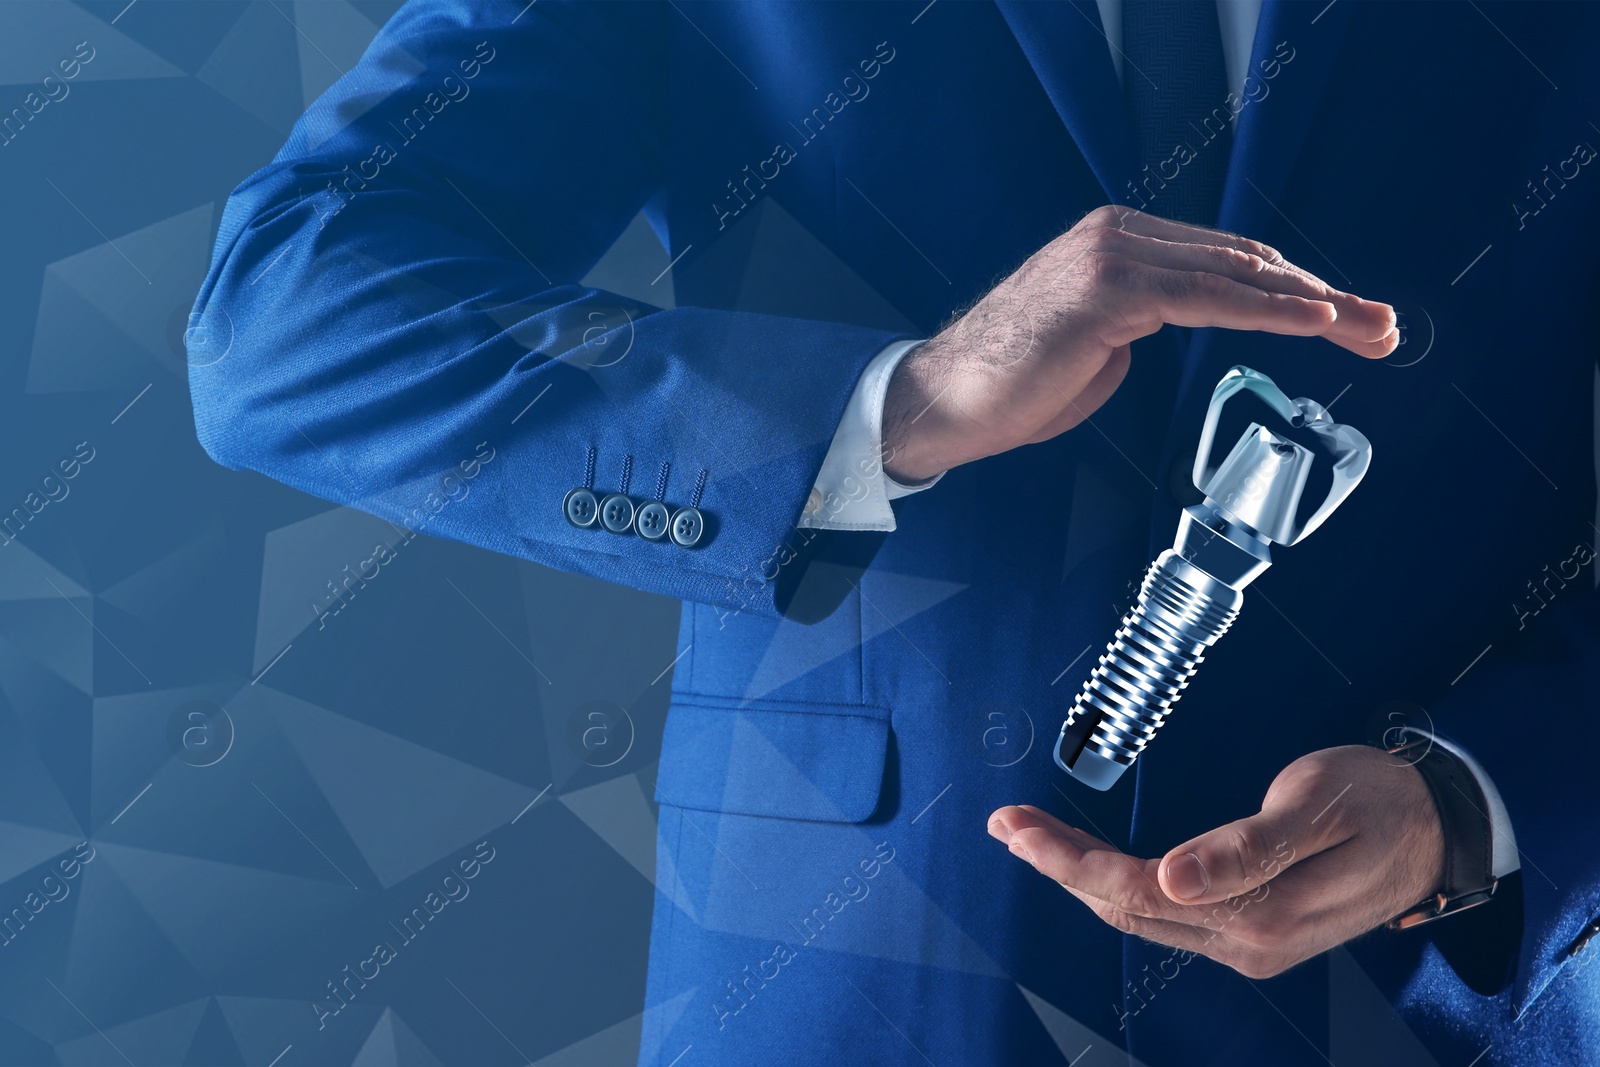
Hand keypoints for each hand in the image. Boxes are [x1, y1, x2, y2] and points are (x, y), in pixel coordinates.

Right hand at [881, 206, 1399, 482]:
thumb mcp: (1097, 344)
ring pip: (1239, 274)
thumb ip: (1142, 321)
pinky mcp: (1109, 288)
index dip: (1293, 292)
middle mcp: (1120, 235)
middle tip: (1382, 325)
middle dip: (1323, 296)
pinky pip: (1209, 298)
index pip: (1227, 261)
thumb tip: (1177, 324)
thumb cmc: (1011, 386)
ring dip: (1316, 304)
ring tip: (1371, 327)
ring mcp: (1113, 255)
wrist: (943, 403)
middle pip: (1246, 261)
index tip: (1346, 321)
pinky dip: (1269, 310)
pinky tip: (1316, 322)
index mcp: (1119, 243)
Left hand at [986, 745, 1445, 979]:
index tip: (1017, 825)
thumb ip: (1247, 848)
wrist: (1437, 831)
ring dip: (1078, 873)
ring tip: (1030, 836)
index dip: (1067, 860)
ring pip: (1137, 911)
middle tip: (1006, 823)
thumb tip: (1173, 878)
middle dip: (1057, 864)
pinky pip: (1162, 911)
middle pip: (1123, 905)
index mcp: (1256, 912)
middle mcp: (1241, 940)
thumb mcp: (1318, 809)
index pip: (1134, 890)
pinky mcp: (1246, 928)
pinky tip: (1089, 860)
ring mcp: (1243, 941)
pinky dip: (1115, 881)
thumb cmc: (1379, 803)